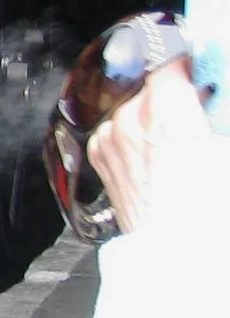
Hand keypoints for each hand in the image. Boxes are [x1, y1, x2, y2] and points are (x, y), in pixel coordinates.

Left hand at [86, 56, 216, 238]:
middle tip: (200, 115)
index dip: (194, 65)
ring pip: (135, 107)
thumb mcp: (225, 149)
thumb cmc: (210, 213)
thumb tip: (217, 99)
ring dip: (156, 115)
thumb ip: (218, 112)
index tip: (206, 72)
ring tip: (181, 145)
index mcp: (166, 113)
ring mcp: (110, 138)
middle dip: (177, 95)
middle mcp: (130, 120)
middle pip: (154, 84)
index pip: (174, 61)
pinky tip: (160, 157)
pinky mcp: (100, 156)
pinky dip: (137, 134)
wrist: (180, 256)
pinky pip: (119, 129)